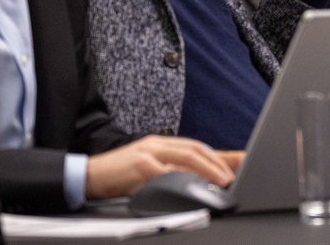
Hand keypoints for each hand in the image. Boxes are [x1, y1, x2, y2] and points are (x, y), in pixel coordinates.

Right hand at [84, 136, 242, 199]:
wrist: (87, 175)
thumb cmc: (120, 175)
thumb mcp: (149, 168)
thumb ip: (171, 171)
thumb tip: (198, 181)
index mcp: (162, 144)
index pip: (197, 147)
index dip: (221, 155)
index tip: (242, 161)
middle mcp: (158, 144)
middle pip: (195, 149)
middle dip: (218, 162)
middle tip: (234, 175)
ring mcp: (148, 152)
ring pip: (185, 156)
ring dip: (207, 168)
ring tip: (222, 179)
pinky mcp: (138, 165)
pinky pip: (164, 171)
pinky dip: (181, 177)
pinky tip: (192, 184)